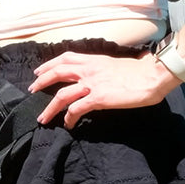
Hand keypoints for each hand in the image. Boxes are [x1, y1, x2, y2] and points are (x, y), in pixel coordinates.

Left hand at [27, 51, 180, 127]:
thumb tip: (102, 73)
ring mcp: (92, 84)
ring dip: (50, 108)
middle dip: (41, 81)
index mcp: (93, 60)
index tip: (39, 71)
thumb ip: (104, 68)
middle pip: (57, 72)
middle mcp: (89, 70)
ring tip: (43, 117)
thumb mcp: (116, 64)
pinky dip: (69, 118)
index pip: (65, 58)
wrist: (152, 76)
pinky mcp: (99, 98)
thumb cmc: (140, 71)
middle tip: (32, 89)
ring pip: (62, 94)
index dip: (49, 64)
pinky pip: (77, 109)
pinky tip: (68, 124)